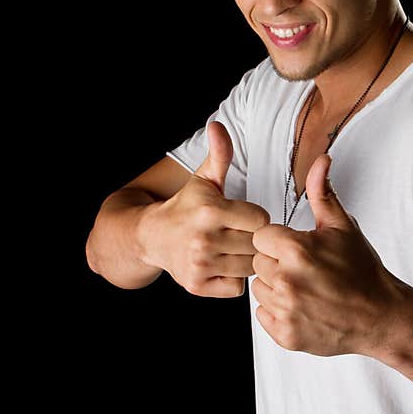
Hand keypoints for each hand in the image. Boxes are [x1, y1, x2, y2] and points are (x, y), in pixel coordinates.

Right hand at [141, 122, 269, 296]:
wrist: (152, 237)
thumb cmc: (185, 207)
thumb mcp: (203, 180)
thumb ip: (219, 155)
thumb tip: (218, 126)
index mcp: (210, 210)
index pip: (261, 219)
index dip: (255, 218)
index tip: (243, 217)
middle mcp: (204, 239)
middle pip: (256, 245)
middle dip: (251, 240)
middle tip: (237, 235)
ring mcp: (200, 265)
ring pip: (249, 267)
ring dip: (245, 260)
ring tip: (231, 250)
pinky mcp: (198, 285)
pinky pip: (236, 287)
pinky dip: (233, 280)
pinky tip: (222, 266)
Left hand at [251, 153, 406, 355]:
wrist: (381, 317)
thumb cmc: (362, 270)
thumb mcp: (343, 227)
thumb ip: (322, 193)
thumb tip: (320, 158)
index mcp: (297, 250)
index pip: (261, 236)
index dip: (279, 241)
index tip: (298, 248)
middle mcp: (287, 280)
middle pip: (258, 262)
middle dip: (277, 263)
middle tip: (305, 270)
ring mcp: (286, 310)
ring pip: (259, 288)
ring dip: (275, 287)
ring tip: (305, 288)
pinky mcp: (285, 334)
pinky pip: (262, 314)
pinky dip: (278, 312)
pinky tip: (302, 306)